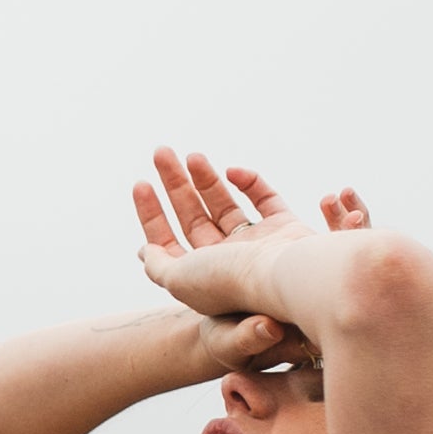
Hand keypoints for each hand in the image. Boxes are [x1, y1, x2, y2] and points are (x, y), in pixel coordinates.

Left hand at [130, 145, 372, 360]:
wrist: (291, 281)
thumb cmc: (232, 282)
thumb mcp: (179, 279)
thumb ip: (159, 266)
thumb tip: (144, 250)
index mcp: (200, 277)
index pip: (168, 243)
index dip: (152, 214)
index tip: (140, 183)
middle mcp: (228, 262)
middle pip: (193, 218)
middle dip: (175, 184)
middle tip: (161, 151)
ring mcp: (258, 245)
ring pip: (226, 206)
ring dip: (206, 179)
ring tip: (192, 155)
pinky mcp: (286, 230)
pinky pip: (266, 200)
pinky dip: (251, 182)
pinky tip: (233, 171)